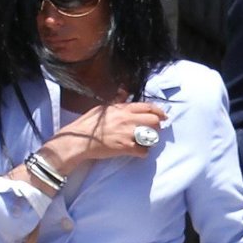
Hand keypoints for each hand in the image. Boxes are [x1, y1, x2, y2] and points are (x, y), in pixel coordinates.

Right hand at [42, 101, 167, 172]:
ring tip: (146, 142)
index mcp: (123, 108)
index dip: (158, 111)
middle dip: (157, 126)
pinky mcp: (125, 147)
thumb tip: (124, 90)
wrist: (80, 140)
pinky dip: (143, 153)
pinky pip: (143, 151)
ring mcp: (127, 133)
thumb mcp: (103, 107)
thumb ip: (117, 100)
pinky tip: (139, 152)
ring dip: (151, 140)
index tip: (163, 116)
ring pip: (151, 136)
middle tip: (153, 130)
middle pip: (154, 121)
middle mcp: (127, 119)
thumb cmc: (89, 124)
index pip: (147, 107)